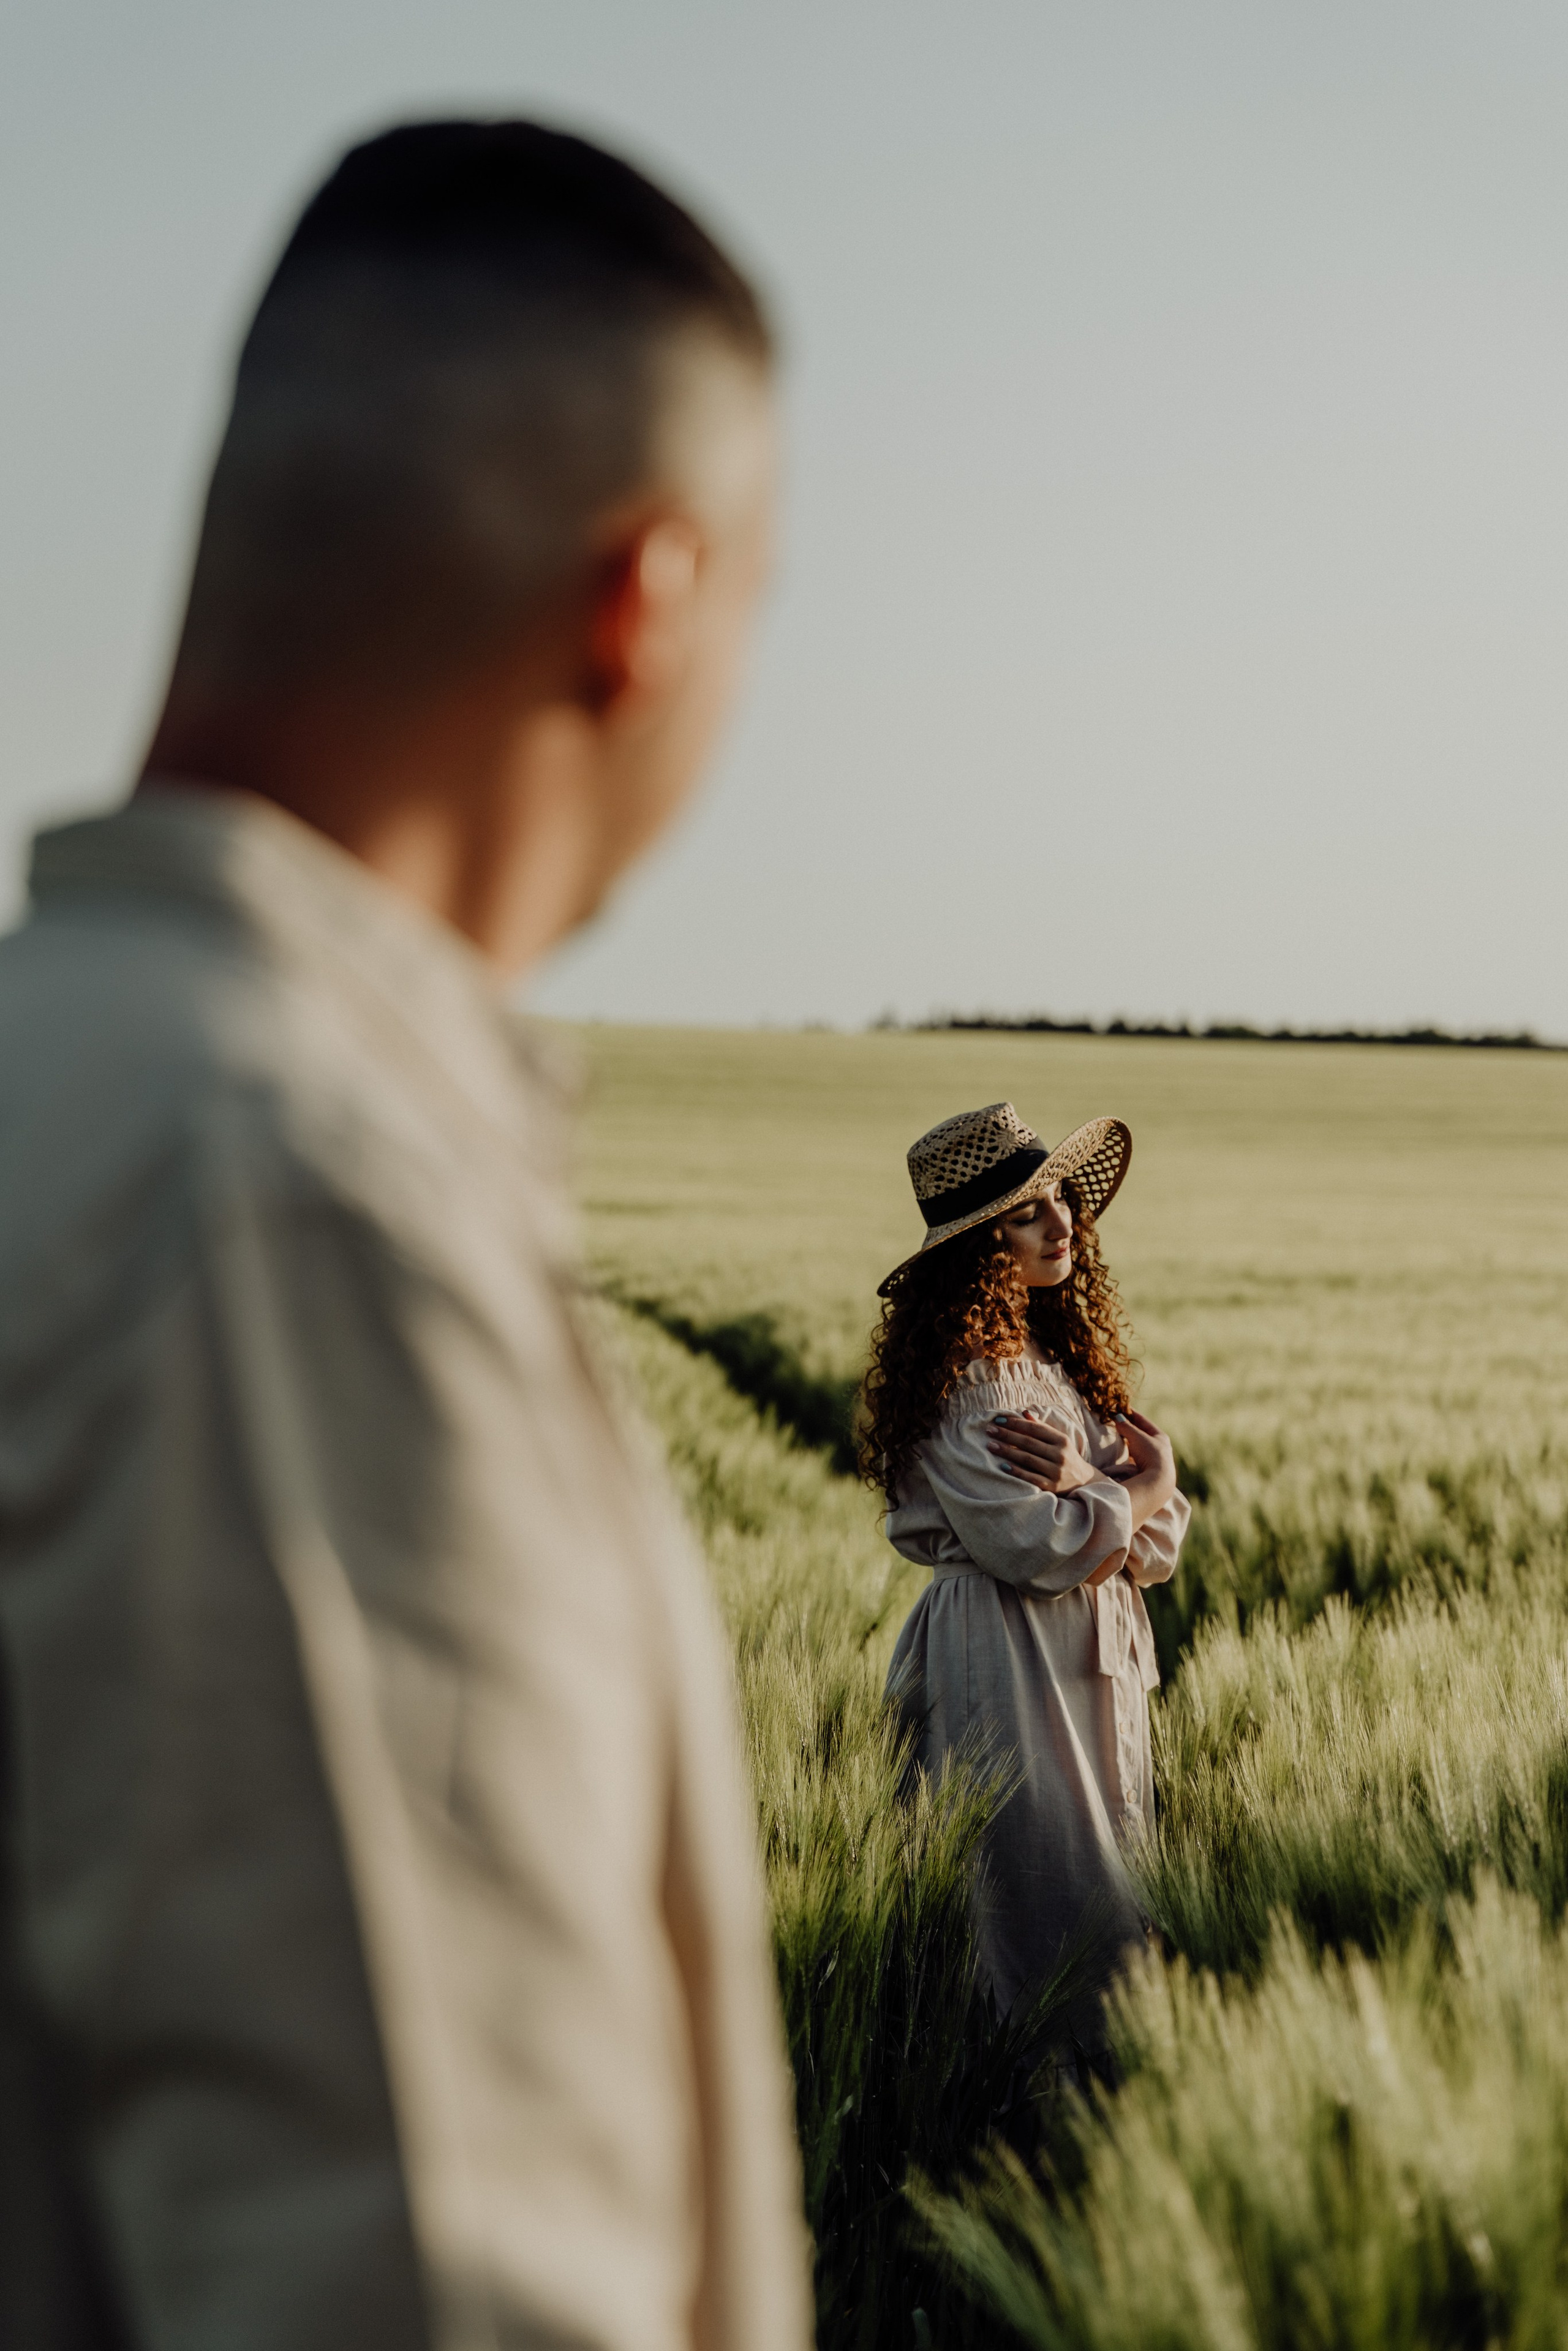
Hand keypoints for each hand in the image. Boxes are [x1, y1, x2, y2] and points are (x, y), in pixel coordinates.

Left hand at [985, 1412, 1097, 1493]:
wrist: (1083, 1481)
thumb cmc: (1065, 1456)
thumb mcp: (1058, 1440)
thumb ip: (1042, 1427)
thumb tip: (1024, 1412)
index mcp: (1061, 1440)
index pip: (1035, 1428)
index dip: (1015, 1423)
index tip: (998, 1419)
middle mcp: (1060, 1454)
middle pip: (1028, 1442)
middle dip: (1007, 1435)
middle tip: (989, 1430)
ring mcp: (1056, 1471)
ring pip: (1028, 1459)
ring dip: (1007, 1451)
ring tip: (991, 1445)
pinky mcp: (1052, 1487)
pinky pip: (1031, 1478)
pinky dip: (1016, 1471)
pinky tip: (1003, 1466)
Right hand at [1112, 1409, 1177, 1531]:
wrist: (1157, 1482)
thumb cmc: (1150, 1455)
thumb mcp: (1137, 1437)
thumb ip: (1127, 1427)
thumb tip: (1117, 1418)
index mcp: (1160, 1436)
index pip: (1144, 1421)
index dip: (1132, 1414)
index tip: (1121, 1408)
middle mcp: (1160, 1447)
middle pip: (1142, 1434)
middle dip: (1130, 1428)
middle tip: (1117, 1422)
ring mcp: (1155, 1460)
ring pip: (1140, 1446)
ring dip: (1130, 1442)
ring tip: (1118, 1437)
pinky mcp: (1149, 1471)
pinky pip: (1137, 1457)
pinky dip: (1130, 1453)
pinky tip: (1123, 1453)